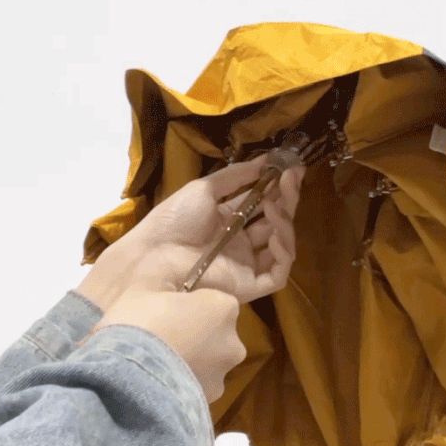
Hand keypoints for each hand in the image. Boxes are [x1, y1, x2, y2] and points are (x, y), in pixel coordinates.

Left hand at [76, 155, 304, 310]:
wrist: (154, 256)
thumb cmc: (174, 220)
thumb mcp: (203, 189)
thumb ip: (236, 175)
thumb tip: (266, 159)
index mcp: (229, 221)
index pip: (263, 204)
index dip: (279, 187)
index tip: (292, 169)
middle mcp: (241, 243)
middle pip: (275, 223)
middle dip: (286, 200)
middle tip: (291, 180)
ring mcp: (246, 265)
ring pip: (281, 247)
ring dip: (285, 223)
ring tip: (274, 206)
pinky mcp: (249, 286)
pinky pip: (277, 274)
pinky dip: (283, 254)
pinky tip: (275, 236)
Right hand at [94, 286, 245, 402]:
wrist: (128, 377)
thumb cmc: (139, 322)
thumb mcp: (143, 289)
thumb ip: (163, 287)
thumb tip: (165, 289)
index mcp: (224, 307)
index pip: (215, 302)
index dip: (191, 305)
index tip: (169, 311)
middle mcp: (233, 342)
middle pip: (216, 334)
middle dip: (196, 335)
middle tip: (162, 338)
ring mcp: (223, 375)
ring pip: (208, 364)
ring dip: (190, 363)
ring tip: (156, 366)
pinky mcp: (209, 402)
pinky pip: (196, 387)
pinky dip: (182, 386)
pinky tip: (158, 384)